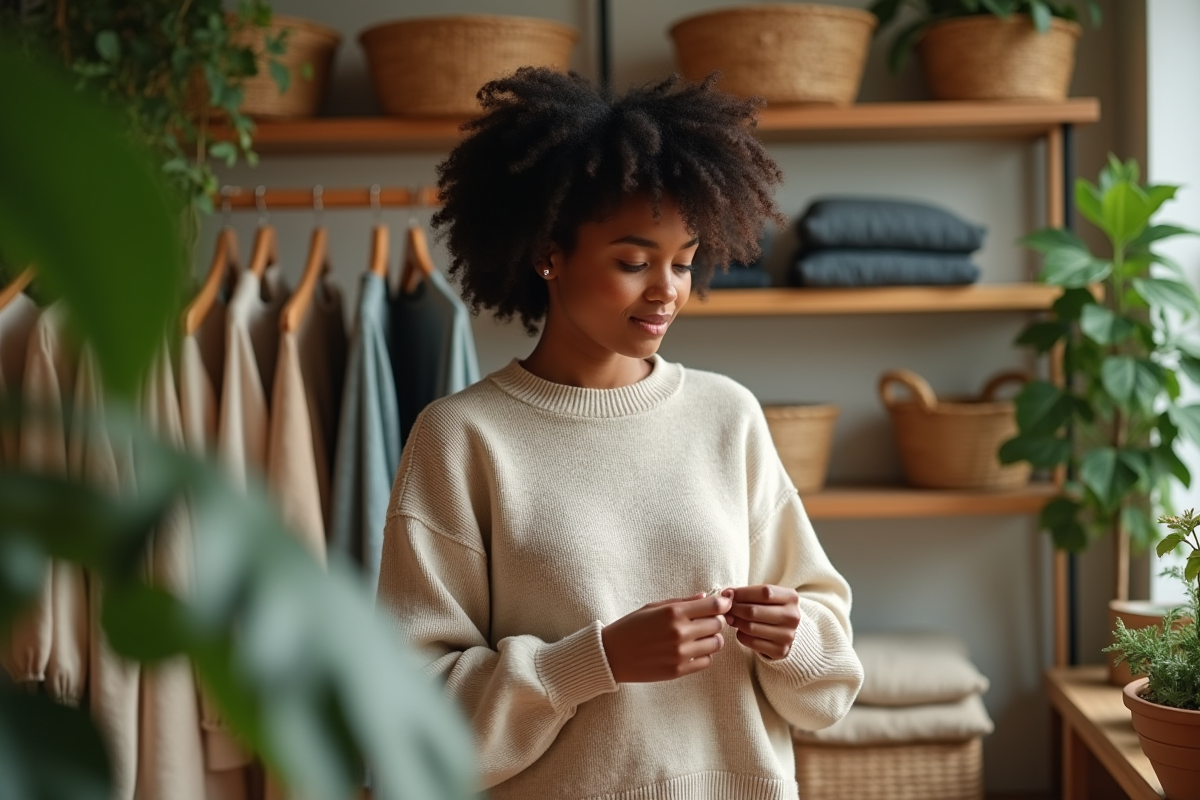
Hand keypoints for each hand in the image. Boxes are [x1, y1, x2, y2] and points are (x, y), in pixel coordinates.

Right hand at [601, 592, 731, 682]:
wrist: (612, 654)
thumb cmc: (631, 626)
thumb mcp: (654, 607)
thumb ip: (682, 602)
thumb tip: (706, 597)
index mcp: (673, 612)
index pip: (713, 606)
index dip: (722, 604)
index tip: (722, 605)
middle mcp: (679, 632)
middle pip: (717, 625)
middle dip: (715, 621)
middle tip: (705, 622)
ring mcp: (680, 653)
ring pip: (715, 644)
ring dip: (711, 639)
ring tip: (699, 637)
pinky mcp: (678, 670)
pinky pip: (706, 661)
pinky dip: (704, 655)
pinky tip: (692, 651)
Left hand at [724, 584, 800, 660]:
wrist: (786, 632)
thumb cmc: (771, 609)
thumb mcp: (765, 597)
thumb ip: (747, 593)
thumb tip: (727, 594)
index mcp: (791, 597)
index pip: (764, 592)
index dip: (742, 592)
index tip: (727, 594)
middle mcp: (792, 616)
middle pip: (754, 610)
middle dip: (735, 609)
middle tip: (726, 609)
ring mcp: (787, 635)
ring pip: (751, 627)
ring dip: (736, 622)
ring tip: (731, 619)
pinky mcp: (780, 650)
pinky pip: (751, 642)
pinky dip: (741, 635)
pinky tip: (740, 631)